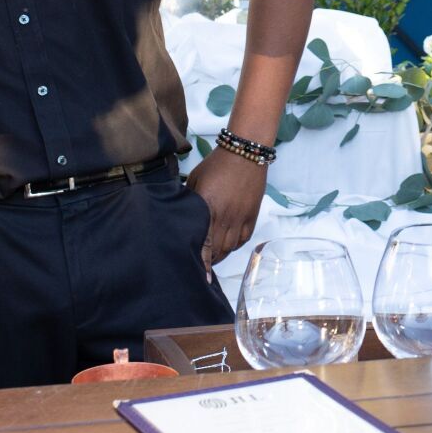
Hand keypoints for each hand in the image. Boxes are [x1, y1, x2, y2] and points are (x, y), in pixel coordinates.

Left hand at [189, 148, 267, 270]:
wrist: (245, 154)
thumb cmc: (216, 165)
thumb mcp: (195, 181)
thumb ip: (189, 201)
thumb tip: (180, 215)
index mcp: (208, 208)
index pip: (205, 244)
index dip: (203, 264)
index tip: (202, 279)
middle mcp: (226, 217)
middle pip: (218, 251)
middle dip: (209, 261)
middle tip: (200, 266)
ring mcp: (241, 217)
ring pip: (230, 247)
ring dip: (220, 255)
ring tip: (212, 257)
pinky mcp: (252, 216)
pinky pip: (243, 239)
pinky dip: (234, 245)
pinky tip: (227, 244)